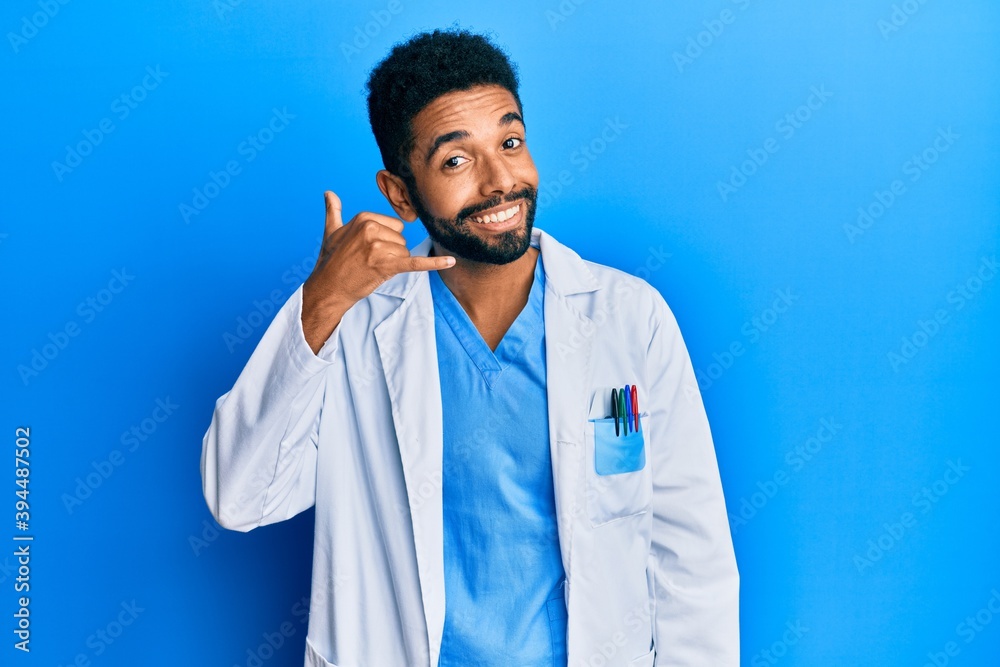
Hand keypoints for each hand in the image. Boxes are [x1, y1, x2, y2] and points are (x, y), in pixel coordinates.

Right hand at [301, 190, 454, 353]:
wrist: (328, 287)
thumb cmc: (331, 260)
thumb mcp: (331, 231)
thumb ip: (333, 210)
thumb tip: (329, 193)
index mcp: (363, 217)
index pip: (394, 225)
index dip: (386, 239)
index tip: (368, 248)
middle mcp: (372, 229)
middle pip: (401, 239)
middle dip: (390, 252)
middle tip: (369, 260)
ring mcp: (379, 247)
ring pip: (405, 252)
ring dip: (393, 263)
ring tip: (372, 268)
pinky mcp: (387, 266)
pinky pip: (416, 262)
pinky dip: (434, 263)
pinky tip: (450, 261)